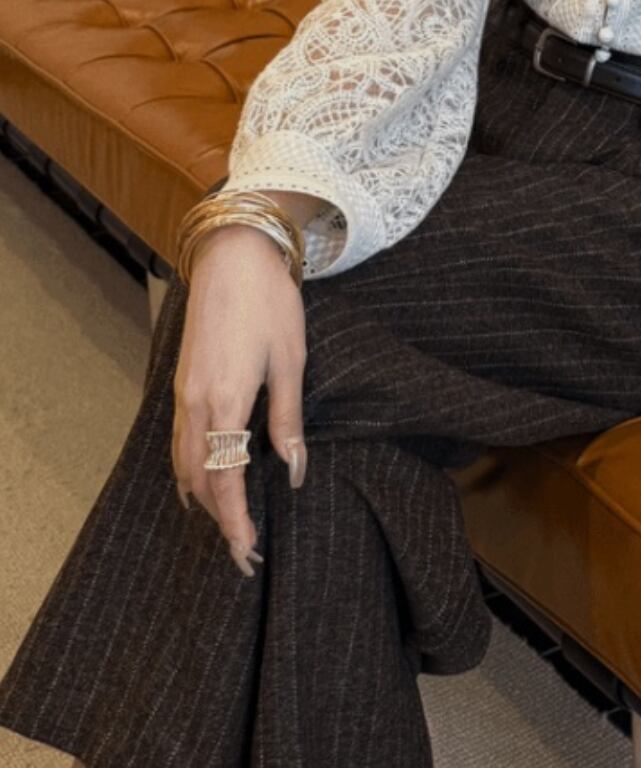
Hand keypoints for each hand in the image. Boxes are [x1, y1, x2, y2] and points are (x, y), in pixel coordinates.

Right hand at [171, 224, 309, 575]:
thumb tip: (294, 472)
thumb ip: (288, 420)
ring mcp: (183, 392)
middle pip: (199, 479)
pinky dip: (190, 469)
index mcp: (224, 401)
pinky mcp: (182, 381)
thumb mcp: (291, 362)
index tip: (247, 552)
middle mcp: (194, 404)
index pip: (224, 479)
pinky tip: (203, 478)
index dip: (234, 521)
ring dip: (203, 497)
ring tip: (226, 525)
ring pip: (183, 462)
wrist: (233, 257)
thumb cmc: (270, 305)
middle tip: (242, 552)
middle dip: (219, 519)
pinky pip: (178, 440)